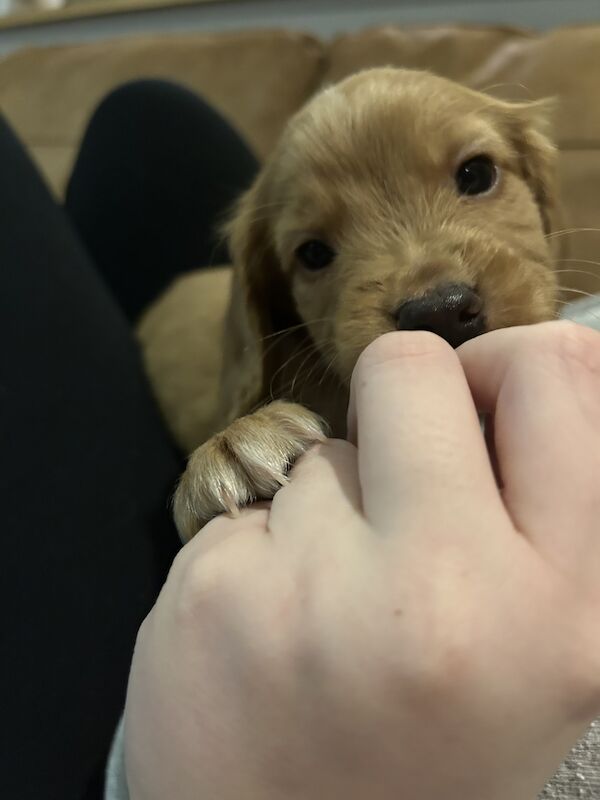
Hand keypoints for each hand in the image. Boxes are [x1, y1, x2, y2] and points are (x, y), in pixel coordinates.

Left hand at [123, 321, 599, 799]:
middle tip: (392, 485)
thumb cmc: (428, 748)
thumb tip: (528, 356)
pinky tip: (269, 626)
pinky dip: (261, 546)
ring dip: (329, 504)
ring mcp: (316, 595)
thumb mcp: (536, 642)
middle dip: (399, 405)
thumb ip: (543, 502)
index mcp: (562, 611)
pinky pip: (248, 500)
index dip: (506, 367)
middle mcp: (445, 598)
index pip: (554, 375)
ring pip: (321, 446)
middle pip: (408, 367)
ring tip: (334, 604)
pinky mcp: (213, 593)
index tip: (473, 404)